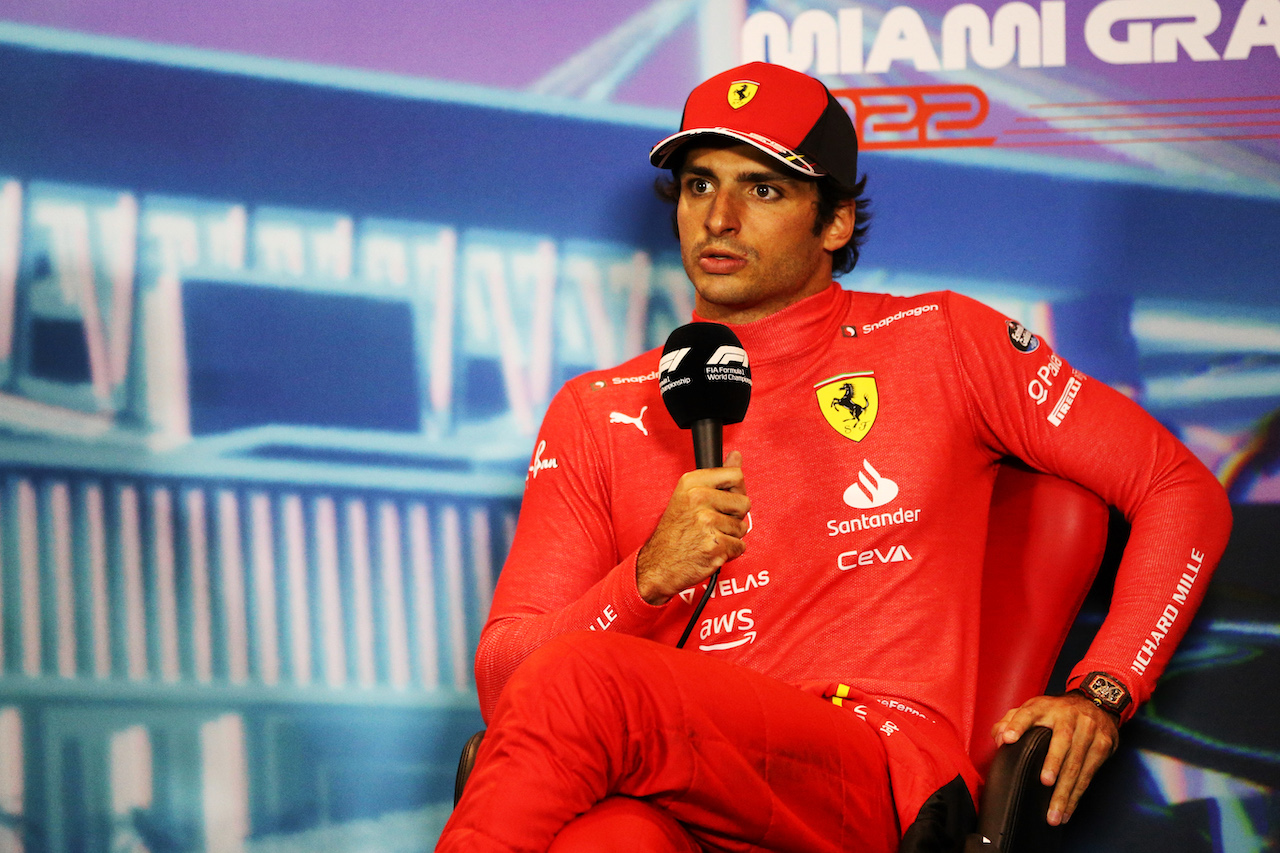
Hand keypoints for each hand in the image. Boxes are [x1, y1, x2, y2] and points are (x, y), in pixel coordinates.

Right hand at [636, 450, 749, 604]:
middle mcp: (698, 499)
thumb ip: (717, 477)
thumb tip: (736, 456)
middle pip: (744, 502)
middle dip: (734, 516)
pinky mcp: (715, 545)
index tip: (723, 499)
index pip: (736, 475)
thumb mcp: (688, 495)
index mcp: (692, 483)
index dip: (735, 489)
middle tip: (712, 523)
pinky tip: (711, 550)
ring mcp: (707, 522)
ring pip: (742, 527)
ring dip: (730, 536)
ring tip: (708, 538)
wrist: (658, 564)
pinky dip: (729, 552)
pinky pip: (740, 546)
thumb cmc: (674, 532)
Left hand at [991, 692, 1118, 825]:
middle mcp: (1068, 717)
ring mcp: (1088, 731)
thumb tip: (1000, 738)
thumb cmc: (1056, 711)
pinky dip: (1077, 794)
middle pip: (1061, 742)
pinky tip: (1068, 810)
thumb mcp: (1033, 709)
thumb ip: (1012, 721)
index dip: (1017, 725)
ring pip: (1077, 764)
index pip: (1027, 713)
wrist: (1095, 703)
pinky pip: (1089, 774)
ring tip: (1054, 814)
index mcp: (1044, 707)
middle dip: (1054, 764)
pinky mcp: (1103, 745)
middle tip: (1045, 782)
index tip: (1008, 739)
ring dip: (1066, 791)